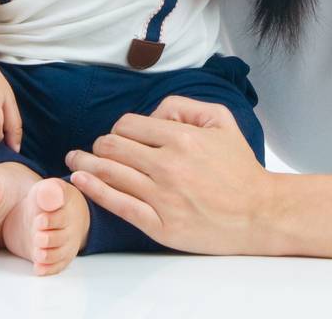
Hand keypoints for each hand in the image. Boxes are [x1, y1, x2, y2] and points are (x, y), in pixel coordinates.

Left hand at [63, 95, 275, 255]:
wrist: (258, 213)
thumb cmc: (239, 168)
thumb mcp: (222, 122)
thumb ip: (186, 106)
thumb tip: (153, 112)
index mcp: (182, 138)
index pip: (128, 125)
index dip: (118, 128)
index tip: (118, 136)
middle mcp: (168, 166)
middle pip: (112, 147)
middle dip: (99, 145)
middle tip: (92, 148)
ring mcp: (162, 197)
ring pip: (109, 174)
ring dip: (85, 164)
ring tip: (73, 160)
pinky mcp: (160, 225)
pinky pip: (118, 204)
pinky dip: (94, 190)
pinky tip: (80, 180)